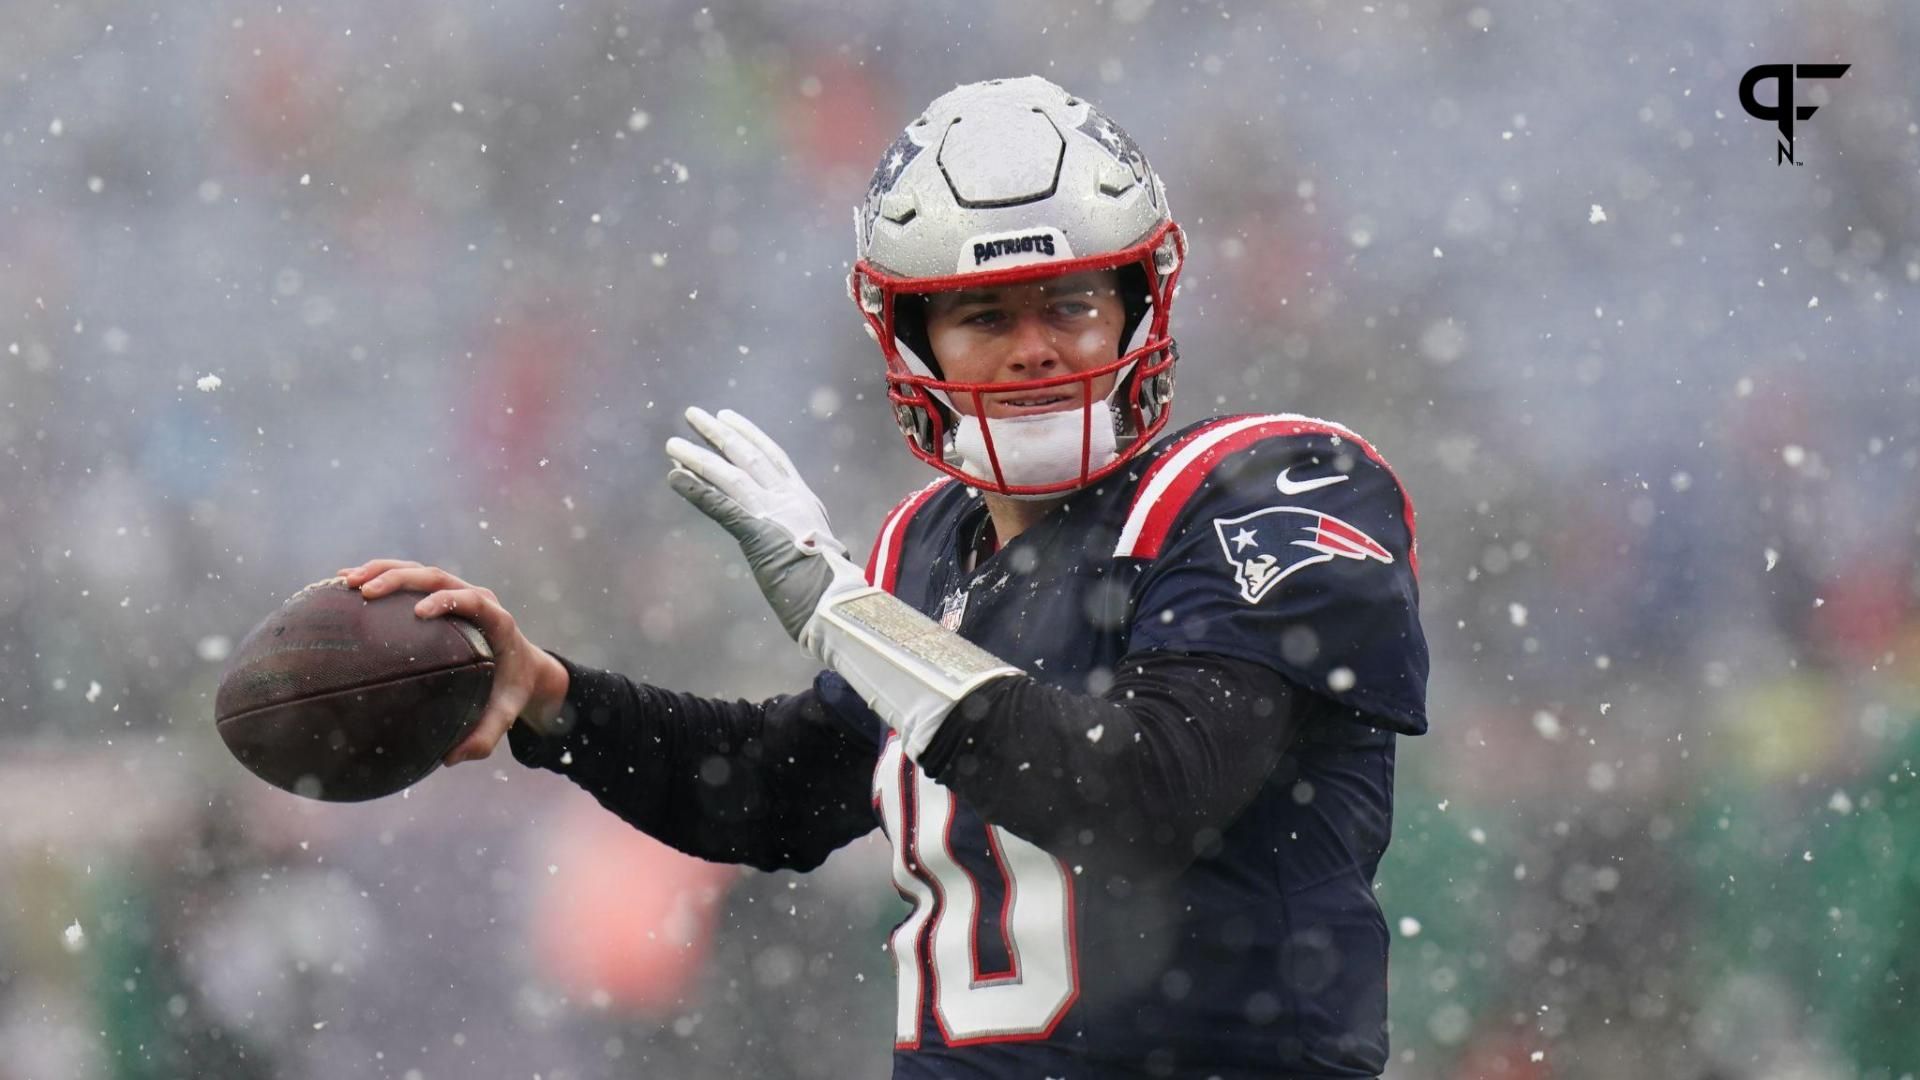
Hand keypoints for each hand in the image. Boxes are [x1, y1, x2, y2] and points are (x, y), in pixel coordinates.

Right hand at [335, 559, 569, 764]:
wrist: (523, 665)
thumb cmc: (511, 690)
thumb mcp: (505, 714)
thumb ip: (485, 736)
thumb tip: (451, 759)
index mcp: (496, 622)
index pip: (472, 600)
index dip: (448, 600)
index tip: (421, 612)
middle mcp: (476, 599)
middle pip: (437, 577)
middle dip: (401, 579)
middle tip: (366, 591)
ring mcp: (457, 592)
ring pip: (419, 571)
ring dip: (382, 570)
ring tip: (346, 581)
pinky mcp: (441, 594)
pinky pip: (409, 577)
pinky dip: (379, 574)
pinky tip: (343, 582)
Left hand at [665, 407, 867, 644]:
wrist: (838, 601)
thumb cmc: (831, 588)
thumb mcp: (821, 550)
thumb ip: (805, 537)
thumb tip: (802, 542)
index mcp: (806, 501)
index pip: (774, 457)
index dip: (750, 435)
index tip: (728, 418)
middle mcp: (790, 499)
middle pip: (749, 456)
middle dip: (718, 434)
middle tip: (692, 414)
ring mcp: (774, 514)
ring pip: (730, 475)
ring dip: (698, 457)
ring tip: (671, 445)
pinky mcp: (756, 533)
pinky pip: (719, 506)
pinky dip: (695, 490)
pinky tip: (674, 477)